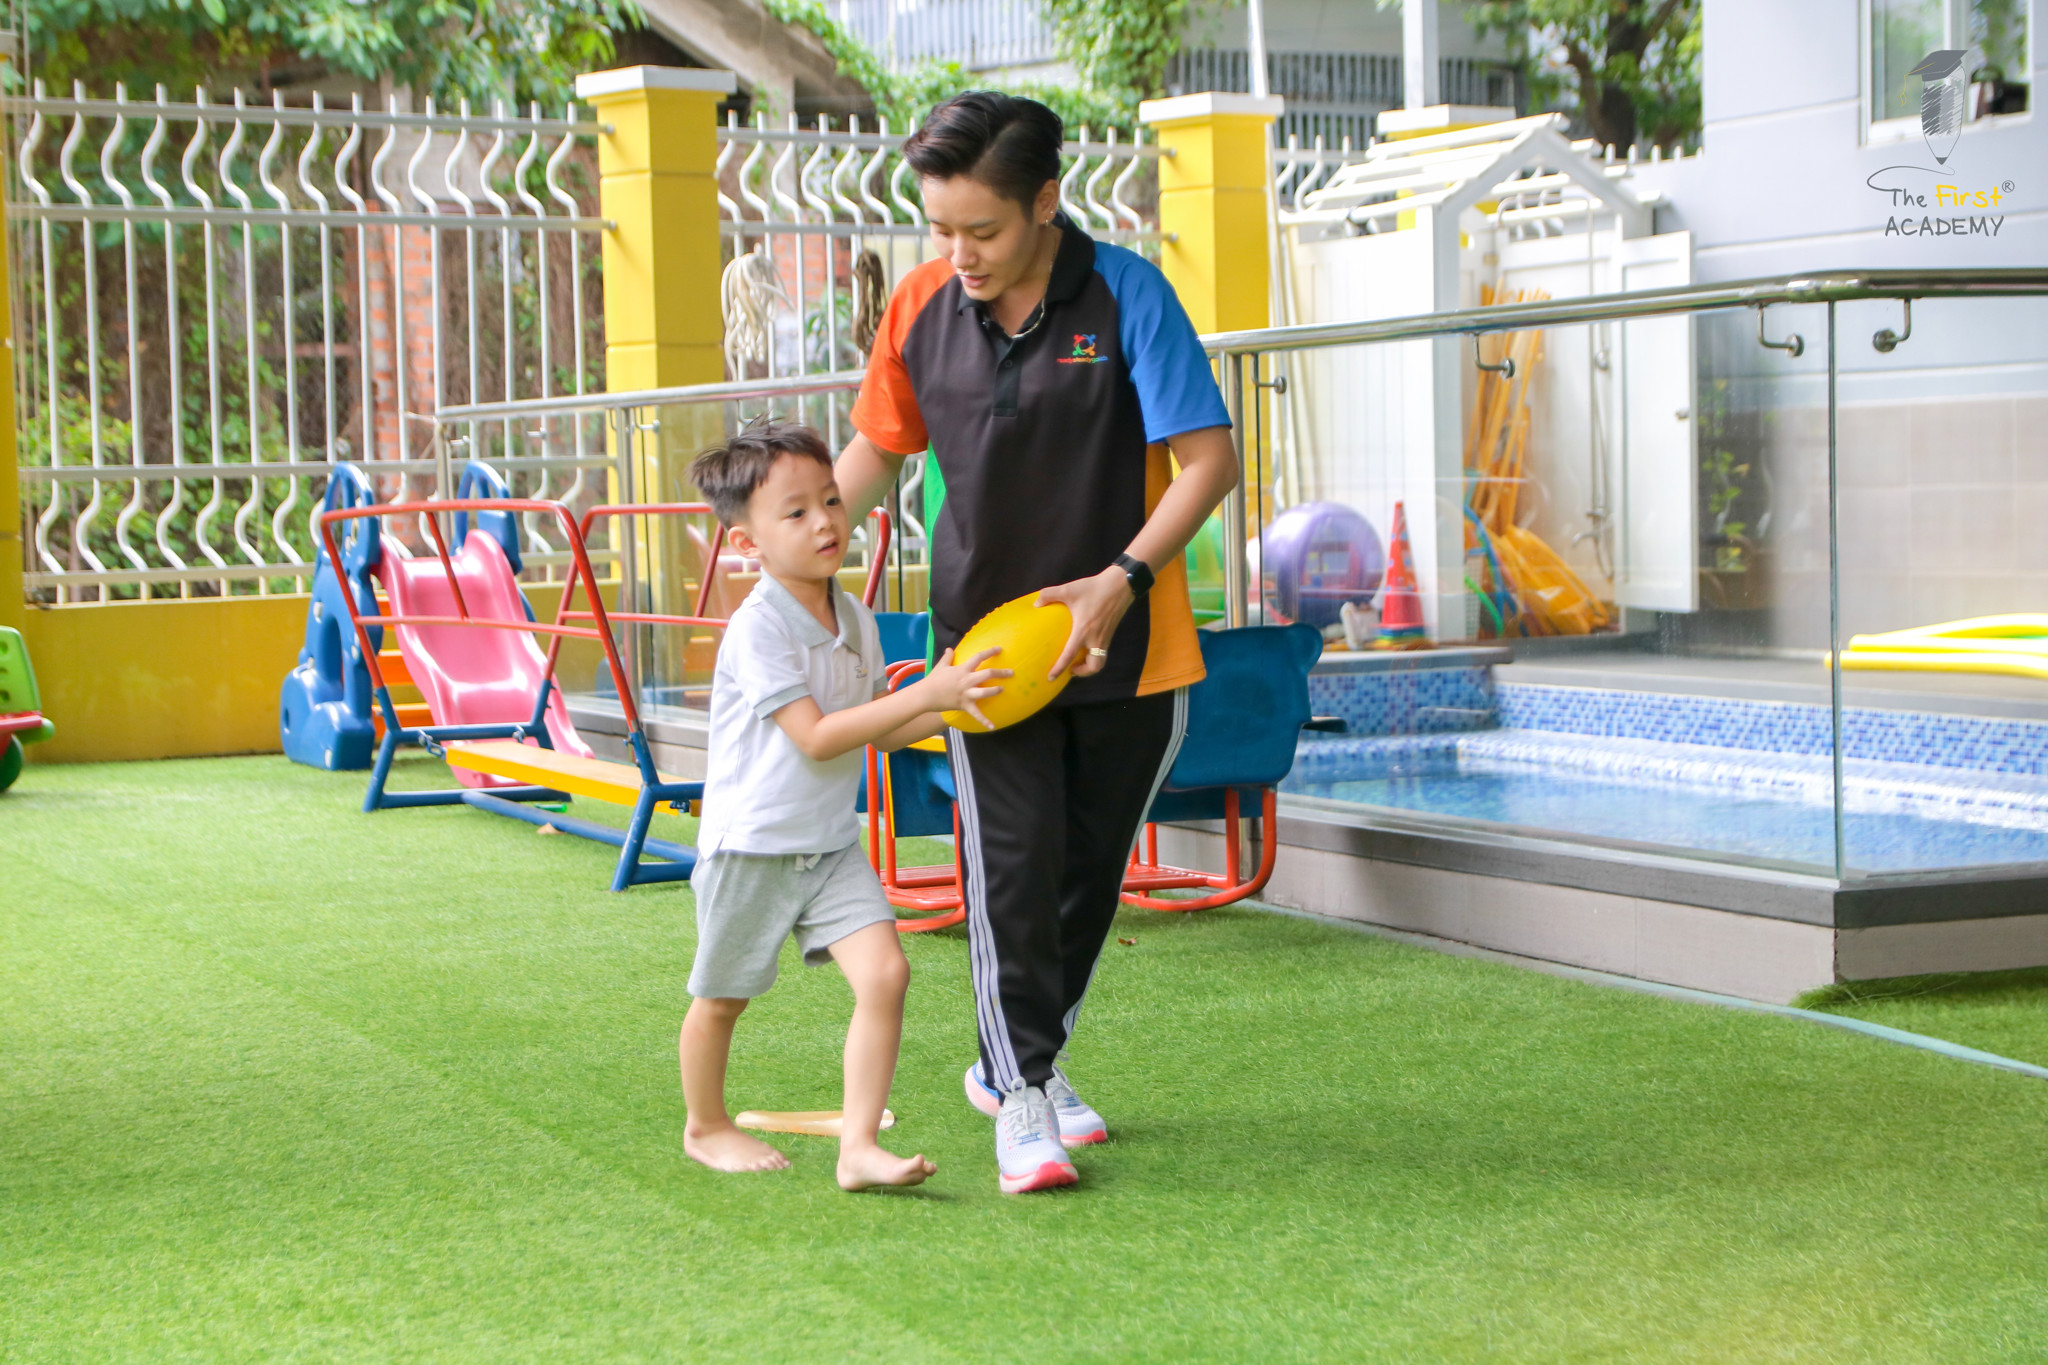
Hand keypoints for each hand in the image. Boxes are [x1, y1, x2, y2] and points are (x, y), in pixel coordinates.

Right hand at [920, 647, 1011, 730]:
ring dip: (995, 691)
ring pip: (985, 692)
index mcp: (962, 669)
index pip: (978, 657)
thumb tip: (949, 649)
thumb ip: (947, 657)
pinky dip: (984, 721)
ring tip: (1002, 689)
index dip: (990, 652)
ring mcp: (966, 693)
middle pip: (987, 674)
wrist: (925, 695)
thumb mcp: (941, 666)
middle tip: (1011, 672)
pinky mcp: (964, 705)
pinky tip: (993, 727)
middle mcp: (966, 680)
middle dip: (1001, 673)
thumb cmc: (933, 680)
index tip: (1000, 649)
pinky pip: (976, 714)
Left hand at [1039, 565, 1135, 679]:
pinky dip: (1095, 655)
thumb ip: (1049, 594)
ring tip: (1079, 661)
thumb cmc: (1094, 588)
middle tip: (1071, 669)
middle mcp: (1096, 638)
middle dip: (1083, 673)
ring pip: (1101, 661)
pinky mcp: (1110, 633)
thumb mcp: (1069, 589)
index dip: (1060, 668)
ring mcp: (1105, 637)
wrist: (1120, 585)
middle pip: (1094, 667)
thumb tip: (1036, 603)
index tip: (1051, 677)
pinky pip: (1103, 651)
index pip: (1070, 655)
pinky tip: (1086, 646)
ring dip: (1090, 666)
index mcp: (1083, 630)